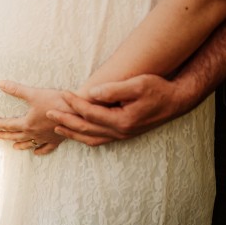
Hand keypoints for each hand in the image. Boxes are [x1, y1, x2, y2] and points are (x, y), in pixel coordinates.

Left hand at [0, 80, 72, 154]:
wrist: (77, 112)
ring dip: (20, 145)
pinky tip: (36, 152)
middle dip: (5, 135)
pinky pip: (46, 148)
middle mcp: (34, 133)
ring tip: (14, 147)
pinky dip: (40, 151)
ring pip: (29, 144)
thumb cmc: (55, 101)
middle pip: (16, 136)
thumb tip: (0, 83)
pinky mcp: (56, 140)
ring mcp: (45, 138)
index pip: (8, 124)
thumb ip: (16, 89)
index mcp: (27, 123)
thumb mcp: (34, 93)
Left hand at [46, 74, 192, 145]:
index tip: (63, 94)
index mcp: (122, 120)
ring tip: (57, 126)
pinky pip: (99, 140)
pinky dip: (85, 137)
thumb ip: (113, 90)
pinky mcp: (123, 134)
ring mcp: (122, 135)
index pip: (91, 113)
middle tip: (49, 113)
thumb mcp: (138, 84)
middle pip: (86, 128)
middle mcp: (120, 131)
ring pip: (91, 138)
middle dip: (66, 120)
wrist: (176, 101)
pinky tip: (77, 133)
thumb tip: (91, 94)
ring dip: (73, 132)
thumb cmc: (158, 89)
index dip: (75, 104)